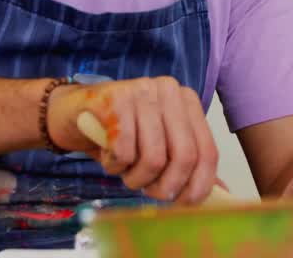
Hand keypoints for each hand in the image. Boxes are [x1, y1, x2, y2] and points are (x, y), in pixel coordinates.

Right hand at [46, 75, 218, 203]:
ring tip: (124, 170)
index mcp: (186, 100)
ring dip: (135, 178)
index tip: (184, 202)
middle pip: (184, 156)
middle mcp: (168, 90)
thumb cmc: (118, 131)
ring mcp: (141, 91)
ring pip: (153, 158)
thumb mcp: (158, 144)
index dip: (199, 185)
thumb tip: (221, 191)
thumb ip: (187, 162)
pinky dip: (114, 166)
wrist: (72, 112)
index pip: (207, 151)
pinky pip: (123, 152)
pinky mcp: (114, 99)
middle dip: (166, 186)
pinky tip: (107, 155)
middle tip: (148, 192)